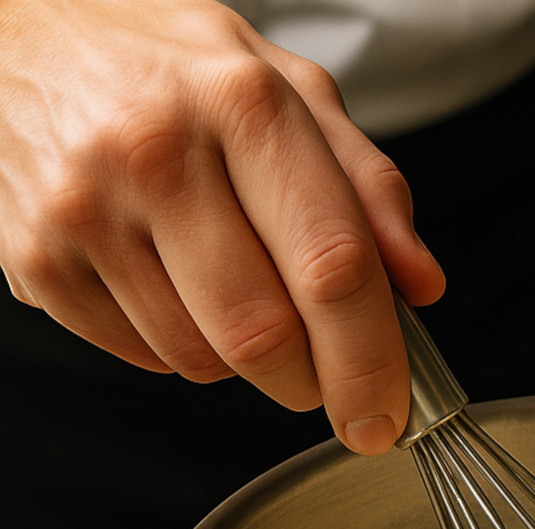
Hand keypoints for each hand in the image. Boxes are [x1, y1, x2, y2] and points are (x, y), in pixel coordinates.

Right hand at [0, 0, 444, 453]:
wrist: (18, 37)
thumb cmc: (170, 71)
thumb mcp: (288, 93)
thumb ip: (368, 188)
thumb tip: (420, 283)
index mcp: (240, 103)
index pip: (332, 267)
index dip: (370, 360)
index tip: (386, 412)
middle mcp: (154, 152)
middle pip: (265, 335)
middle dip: (310, 379)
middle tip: (318, 367)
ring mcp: (84, 210)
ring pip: (204, 361)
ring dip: (242, 360)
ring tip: (229, 285)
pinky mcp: (36, 261)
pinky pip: (145, 359)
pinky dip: (180, 348)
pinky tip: (171, 283)